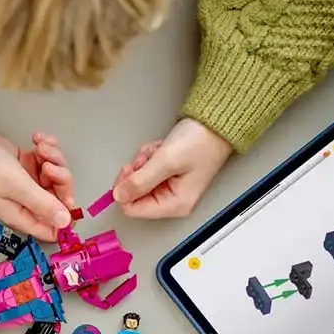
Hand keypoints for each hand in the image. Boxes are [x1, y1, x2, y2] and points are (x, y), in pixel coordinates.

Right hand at [0, 124, 73, 240]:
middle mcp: (27, 202)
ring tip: (39, 147)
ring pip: (57, 175)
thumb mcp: (17, 187)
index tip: (70, 200)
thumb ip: (43, 205)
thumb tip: (65, 224)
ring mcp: (29, 182)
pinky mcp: (28, 164)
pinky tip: (36, 140)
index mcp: (23, 215)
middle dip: (60, 178)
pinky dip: (47, 148)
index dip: (66, 217)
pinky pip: (48, 159)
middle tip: (48, 165)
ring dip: (54, 158)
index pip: (52, 228)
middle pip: (60, 198)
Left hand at [112, 118, 232, 218]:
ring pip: (139, 180)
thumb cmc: (201, 142)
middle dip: (138, 171)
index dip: (124, 189)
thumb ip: (140, 181)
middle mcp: (172, 200)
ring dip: (144, 161)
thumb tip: (119, 195)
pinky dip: (149, 157)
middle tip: (149, 158)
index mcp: (175, 204)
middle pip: (134, 194)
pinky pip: (146, 170)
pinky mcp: (167, 176)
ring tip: (159, 152)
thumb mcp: (165, 161)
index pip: (132, 210)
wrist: (215, 123)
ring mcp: (170, 188)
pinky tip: (161, 149)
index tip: (129, 170)